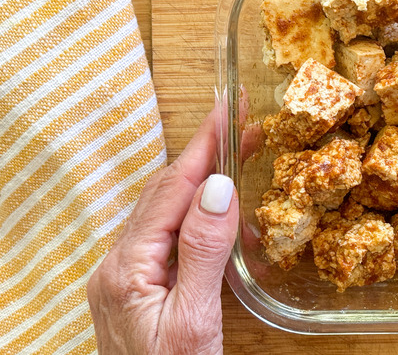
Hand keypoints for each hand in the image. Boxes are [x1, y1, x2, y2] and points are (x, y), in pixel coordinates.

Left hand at [87, 106, 238, 353]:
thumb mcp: (195, 322)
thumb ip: (202, 253)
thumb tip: (217, 189)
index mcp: (126, 268)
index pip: (170, 190)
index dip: (204, 147)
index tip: (230, 110)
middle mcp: (117, 264)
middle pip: (164, 193)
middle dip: (206, 156)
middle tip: (245, 128)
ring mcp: (123, 276)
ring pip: (164, 212)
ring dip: (203, 185)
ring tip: (241, 165)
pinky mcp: (135, 289)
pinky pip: (166, 238)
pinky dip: (197, 219)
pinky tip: (223, 223)